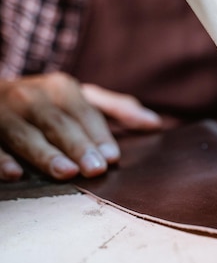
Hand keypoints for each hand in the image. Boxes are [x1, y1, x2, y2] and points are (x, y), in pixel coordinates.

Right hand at [0, 72, 160, 180]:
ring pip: (24, 133)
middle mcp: (30, 95)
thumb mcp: (81, 99)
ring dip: (44, 154)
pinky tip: (15, 174)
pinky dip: (0, 159)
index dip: (99, 135)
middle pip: (57, 123)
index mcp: (59, 87)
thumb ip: (117, 109)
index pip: (84, 113)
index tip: (112, 159)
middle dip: (77, 146)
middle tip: (95, 168)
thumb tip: (155, 123)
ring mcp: (2, 110)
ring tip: (65, 172)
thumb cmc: (48, 103)